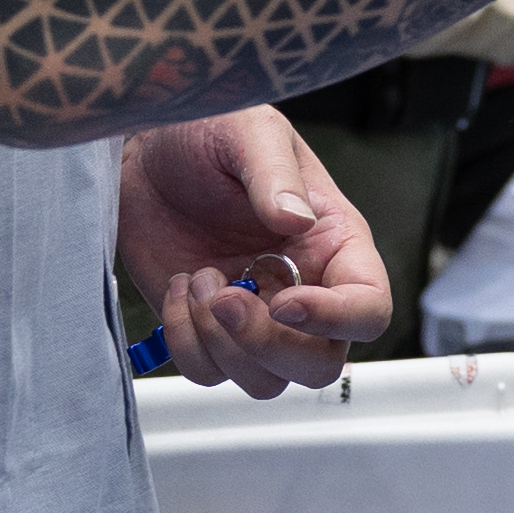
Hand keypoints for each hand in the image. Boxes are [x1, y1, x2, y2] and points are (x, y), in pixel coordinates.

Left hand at [118, 107, 390, 391]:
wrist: (145, 149)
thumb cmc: (209, 132)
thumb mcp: (249, 131)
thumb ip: (275, 175)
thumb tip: (294, 220)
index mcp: (335, 245)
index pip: (369, 308)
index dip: (336, 319)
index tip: (284, 300)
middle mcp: (304, 290)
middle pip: (320, 366)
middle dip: (268, 345)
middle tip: (225, 297)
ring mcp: (255, 317)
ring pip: (264, 381)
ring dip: (222, 343)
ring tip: (201, 278)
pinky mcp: (206, 331)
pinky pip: (207, 372)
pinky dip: (186, 341)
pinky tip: (181, 286)